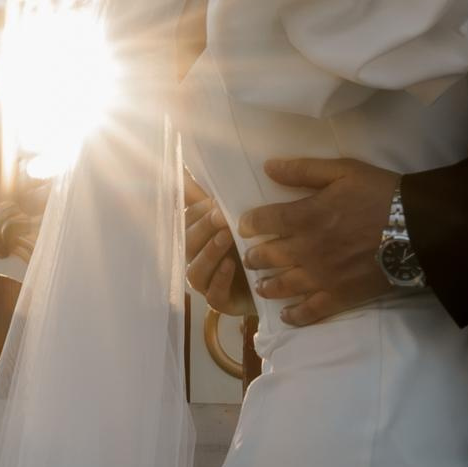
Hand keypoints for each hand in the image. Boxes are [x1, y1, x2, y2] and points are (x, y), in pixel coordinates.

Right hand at [183, 174, 253, 325]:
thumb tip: (192, 164)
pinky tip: (231, 265)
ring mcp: (206, 282)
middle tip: (221, 214)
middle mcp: (196, 259)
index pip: (187, 220)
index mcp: (199, 235)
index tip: (213, 199)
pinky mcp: (220, 302)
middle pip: (189, 242)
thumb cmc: (255, 241)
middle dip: (204, 227)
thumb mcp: (241, 216)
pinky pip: (213, 294)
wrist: (280, 280)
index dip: (197, 210)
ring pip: (195, 269)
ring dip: (209, 252)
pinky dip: (220, 278)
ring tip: (226, 237)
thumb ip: (218, 196)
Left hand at [239, 156, 398, 327]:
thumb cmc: (380, 194)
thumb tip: (269, 167)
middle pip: (270, 256)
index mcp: (306, 216)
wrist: (416, 228)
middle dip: (255, 257)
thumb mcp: (343, 170)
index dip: (249, 224)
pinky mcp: (340, 296)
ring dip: (268, 285)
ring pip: (284, 285)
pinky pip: (311, 310)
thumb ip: (304, 170)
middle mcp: (307, 250)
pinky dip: (296, 315)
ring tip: (261, 286)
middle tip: (249, 258)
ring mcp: (322, 277)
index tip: (243, 227)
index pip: (265, 221)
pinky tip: (287, 315)